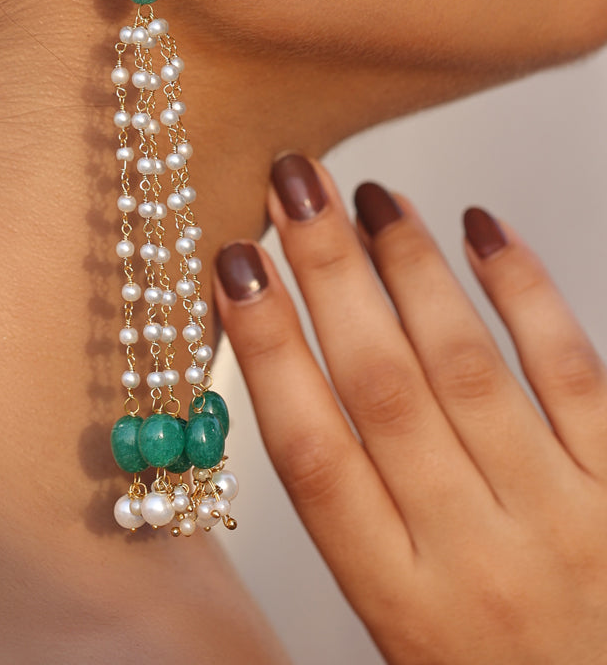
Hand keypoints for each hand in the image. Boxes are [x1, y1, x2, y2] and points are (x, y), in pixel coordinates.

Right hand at [213, 153, 606, 664]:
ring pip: (467, 368)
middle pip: (382, 390)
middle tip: (293, 185)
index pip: (312, 458)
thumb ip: (360, 521)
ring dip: (410, 268)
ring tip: (369, 195)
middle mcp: (476, 559)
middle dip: (328, 273)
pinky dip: (524, 292)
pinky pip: (573, 373)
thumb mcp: (406, 632)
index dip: (266, 352)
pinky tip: (482, 229)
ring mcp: (563, 521)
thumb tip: (299, 379)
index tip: (232, 269)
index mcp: (402, 604)